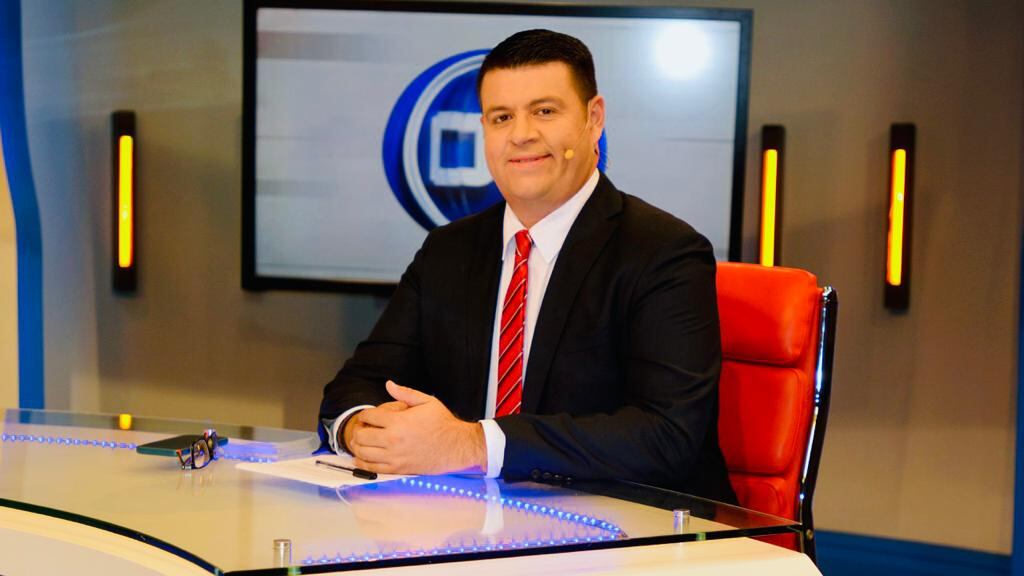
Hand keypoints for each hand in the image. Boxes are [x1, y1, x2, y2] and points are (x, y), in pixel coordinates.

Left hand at [348, 380, 486, 474]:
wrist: (457, 446)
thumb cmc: (443, 423)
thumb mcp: (427, 401)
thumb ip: (405, 393)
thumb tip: (389, 384)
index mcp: (398, 421)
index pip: (369, 416)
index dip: (365, 415)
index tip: (368, 416)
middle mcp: (393, 440)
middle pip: (361, 436)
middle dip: (358, 431)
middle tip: (362, 429)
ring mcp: (395, 456)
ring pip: (363, 453)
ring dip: (357, 447)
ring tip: (360, 443)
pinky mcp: (398, 469)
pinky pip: (373, 468)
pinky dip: (363, 464)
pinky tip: (362, 459)